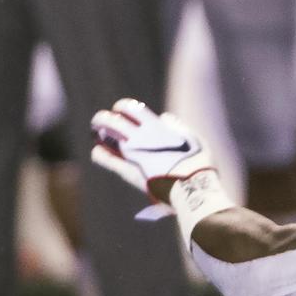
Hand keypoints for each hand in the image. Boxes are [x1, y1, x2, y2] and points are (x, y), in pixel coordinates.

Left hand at [90, 98, 211, 201]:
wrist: (193, 189)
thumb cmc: (198, 163)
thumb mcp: (194, 138)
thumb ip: (177, 126)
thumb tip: (165, 117)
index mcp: (156, 126)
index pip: (131, 108)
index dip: (122, 107)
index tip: (120, 109)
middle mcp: (140, 137)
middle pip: (113, 122)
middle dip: (103, 119)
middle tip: (100, 120)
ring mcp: (132, 155)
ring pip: (108, 138)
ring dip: (101, 133)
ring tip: (98, 132)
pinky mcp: (129, 172)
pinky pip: (108, 160)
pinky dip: (101, 154)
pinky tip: (97, 151)